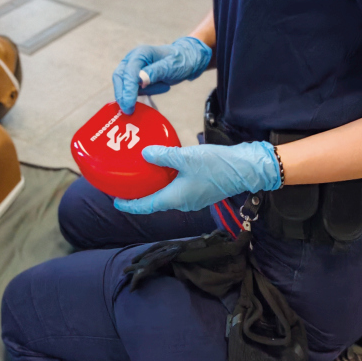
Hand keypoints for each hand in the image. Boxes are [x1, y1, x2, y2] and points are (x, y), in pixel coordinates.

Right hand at [111, 36, 211, 112]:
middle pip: (119, 78)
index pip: (128, 73)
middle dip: (123, 95)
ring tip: (164, 85)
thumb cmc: (179, 61)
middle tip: (129, 111)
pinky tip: (162, 86)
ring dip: (140, 92)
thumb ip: (155, 72)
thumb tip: (140, 80)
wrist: (186, 60)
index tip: (129, 105)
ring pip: (124, 85)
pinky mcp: (136, 78)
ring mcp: (133, 69)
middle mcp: (132, 60)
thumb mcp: (170, 66)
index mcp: (140, 54)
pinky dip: (144, 93)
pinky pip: (133, 89)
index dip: (127, 90)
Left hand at [113, 142, 280, 213]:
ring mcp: (193, 198)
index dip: (129, 205)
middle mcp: (182, 203)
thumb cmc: (216, 165)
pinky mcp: (201, 191)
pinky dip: (167, 181)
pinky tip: (165, 167)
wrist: (246, 169)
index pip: (145, 206)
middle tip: (126, 183)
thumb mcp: (186, 157)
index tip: (115, 201)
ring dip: (154, 187)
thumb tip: (144, 154)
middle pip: (155, 202)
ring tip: (142, 174)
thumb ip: (163, 156)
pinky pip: (178, 189)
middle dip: (139, 194)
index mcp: (175, 198)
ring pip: (167, 195)